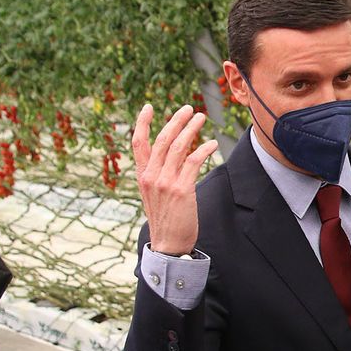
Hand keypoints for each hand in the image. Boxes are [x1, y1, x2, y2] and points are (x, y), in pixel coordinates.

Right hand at [132, 104, 216, 255]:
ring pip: (179, 147)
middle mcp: (151, 176)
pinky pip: (194, 162)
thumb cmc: (165, 219)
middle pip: (163, 139)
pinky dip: (204, 149)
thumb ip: (157, 175)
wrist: (168, 244)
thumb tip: (169, 157)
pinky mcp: (182, 189)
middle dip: (176, 120)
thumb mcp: (153, 195)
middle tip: (188, 108)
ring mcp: (165, 182)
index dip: (142, 123)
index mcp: (142, 176)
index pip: (138, 143)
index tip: (148, 107)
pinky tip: (212, 144)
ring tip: (202, 117)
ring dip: (192, 129)